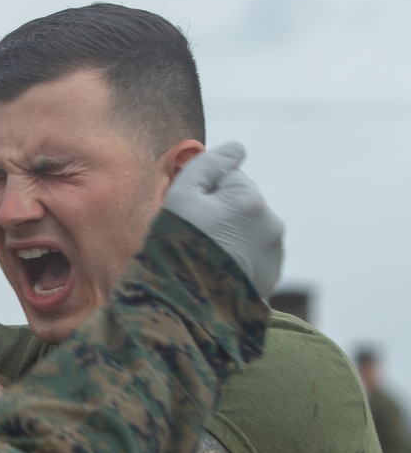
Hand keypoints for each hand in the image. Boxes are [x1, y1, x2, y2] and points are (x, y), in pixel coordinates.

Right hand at [163, 142, 283, 298]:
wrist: (185, 303)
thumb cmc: (177, 245)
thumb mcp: (181, 196)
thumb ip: (208, 164)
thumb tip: (237, 148)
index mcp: (249, 198)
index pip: (228, 176)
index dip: (203, 192)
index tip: (190, 214)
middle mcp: (270, 222)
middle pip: (241, 202)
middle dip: (221, 212)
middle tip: (195, 237)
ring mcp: (274, 250)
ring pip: (248, 227)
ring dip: (230, 234)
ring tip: (205, 256)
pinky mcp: (272, 273)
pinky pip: (253, 252)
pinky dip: (238, 256)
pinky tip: (216, 270)